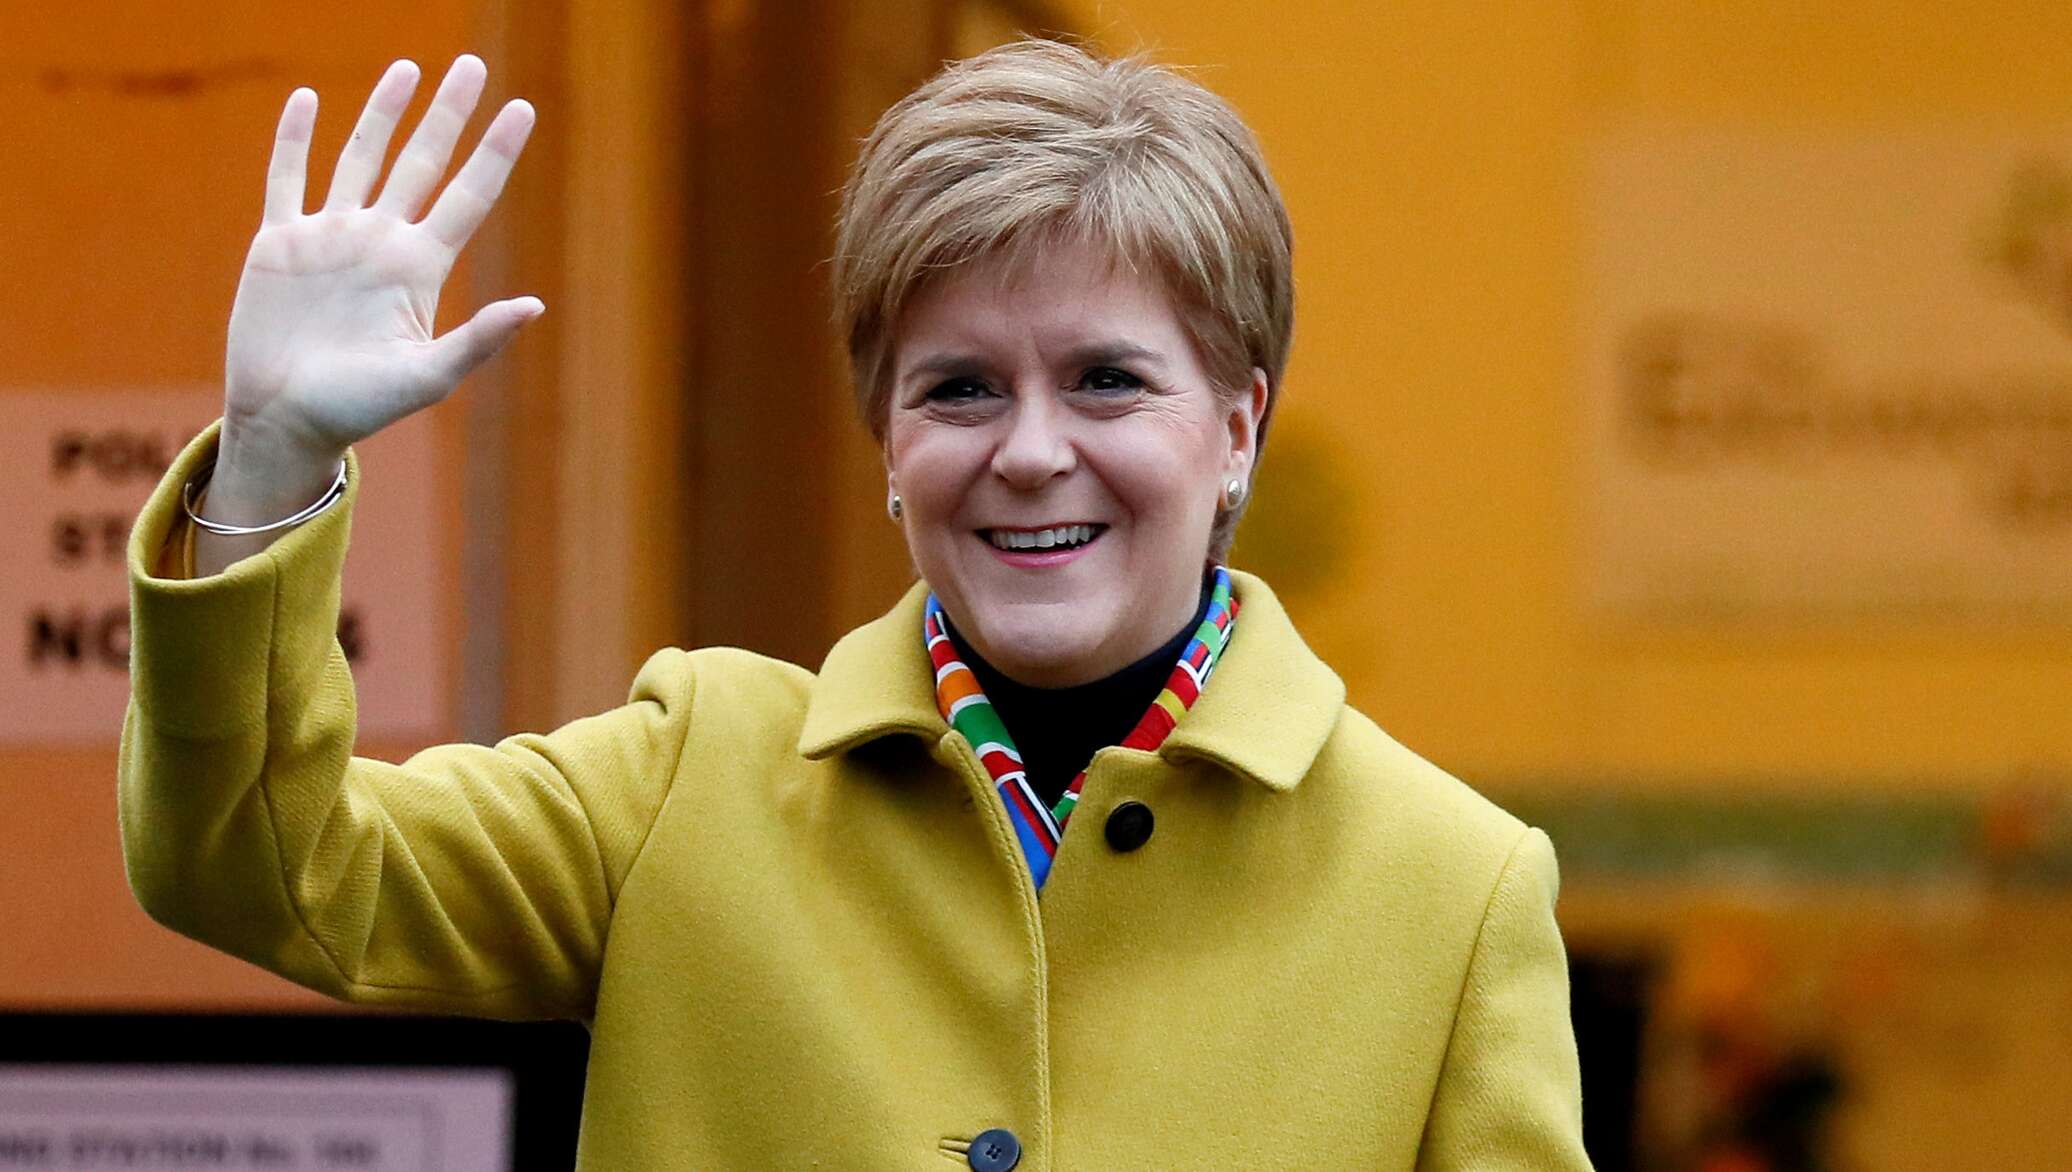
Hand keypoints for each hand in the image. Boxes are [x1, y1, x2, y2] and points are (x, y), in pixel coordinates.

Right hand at [221, 56, 539, 473]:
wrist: (286, 421)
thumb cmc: (360, 408)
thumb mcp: (428, 376)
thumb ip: (478, 340)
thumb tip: (535, 306)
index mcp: (420, 267)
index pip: (468, 194)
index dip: (495, 151)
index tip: (522, 108)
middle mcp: (381, 242)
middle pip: (422, 161)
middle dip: (446, 114)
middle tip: (471, 64)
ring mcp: (331, 237)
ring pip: (361, 157)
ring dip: (382, 113)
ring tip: (408, 69)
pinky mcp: (280, 244)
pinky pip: (288, 179)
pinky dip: (295, 139)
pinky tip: (308, 101)